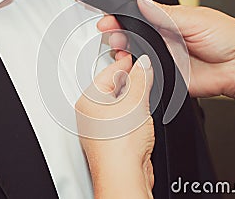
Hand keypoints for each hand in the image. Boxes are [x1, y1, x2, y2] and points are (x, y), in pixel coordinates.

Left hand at [75, 55, 154, 198]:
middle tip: (145, 73)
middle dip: (130, 80)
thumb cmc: (119, 145)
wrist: (124, 175)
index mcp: (88, 100)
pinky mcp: (114, 139)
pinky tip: (143, 114)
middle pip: (113, 88)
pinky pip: (124, 118)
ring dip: (134, 98)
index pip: (108, 73)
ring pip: (120, 104)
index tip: (137, 58)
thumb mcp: (135, 102)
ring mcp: (102, 128)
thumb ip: (141, 79)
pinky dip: (135, 113)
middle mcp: (91, 114)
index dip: (125, 63)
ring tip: (146, 93)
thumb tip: (143, 65)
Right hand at [98, 0, 234, 115]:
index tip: (109, 21)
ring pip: (137, 57)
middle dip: (119, 36)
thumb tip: (142, 0)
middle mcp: (165, 40)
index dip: (122, 19)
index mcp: (170, 21)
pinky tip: (131, 69)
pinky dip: (136, 74)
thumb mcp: (194, 18)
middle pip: (134, 38)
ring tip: (121, 52)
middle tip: (114, 36)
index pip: (140, 18)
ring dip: (124, 55)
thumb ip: (164, 13)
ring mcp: (165, 60)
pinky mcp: (168, 78)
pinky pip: (147, 76)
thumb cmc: (228, 37)